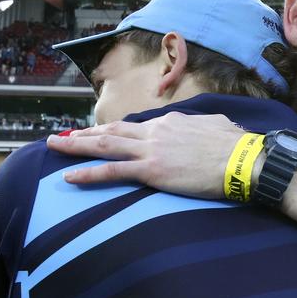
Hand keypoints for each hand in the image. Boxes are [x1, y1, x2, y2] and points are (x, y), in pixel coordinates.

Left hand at [46, 112, 245, 197]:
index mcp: (170, 122)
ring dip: (76, 146)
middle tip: (63, 136)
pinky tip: (70, 175)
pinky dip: (88, 172)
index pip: (135, 126)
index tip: (100, 133)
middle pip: (112, 130)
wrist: (242, 160)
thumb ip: (201, 125)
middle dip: (85, 133)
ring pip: (105, 145)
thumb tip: (203, 126)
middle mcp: (155, 131)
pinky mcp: (151, 170)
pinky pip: (112, 171)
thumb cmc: (235, 145)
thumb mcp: (216, 126)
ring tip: (54, 146)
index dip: (114, 130)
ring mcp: (151, 150)